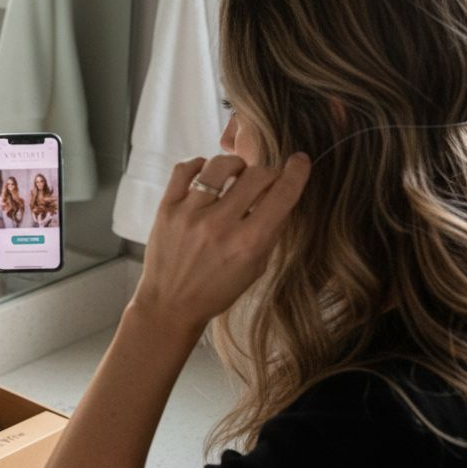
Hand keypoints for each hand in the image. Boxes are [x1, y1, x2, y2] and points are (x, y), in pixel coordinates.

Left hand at [132, 153, 310, 333]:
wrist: (170, 306)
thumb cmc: (216, 291)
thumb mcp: (255, 268)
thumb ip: (271, 232)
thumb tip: (282, 195)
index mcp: (247, 244)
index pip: (282, 195)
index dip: (297, 173)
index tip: (300, 161)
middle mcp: (219, 226)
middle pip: (256, 175)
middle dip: (267, 173)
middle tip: (264, 180)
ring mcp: (190, 215)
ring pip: (220, 164)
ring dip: (236, 165)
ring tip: (236, 175)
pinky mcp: (166, 209)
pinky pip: (184, 169)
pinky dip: (200, 165)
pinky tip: (207, 175)